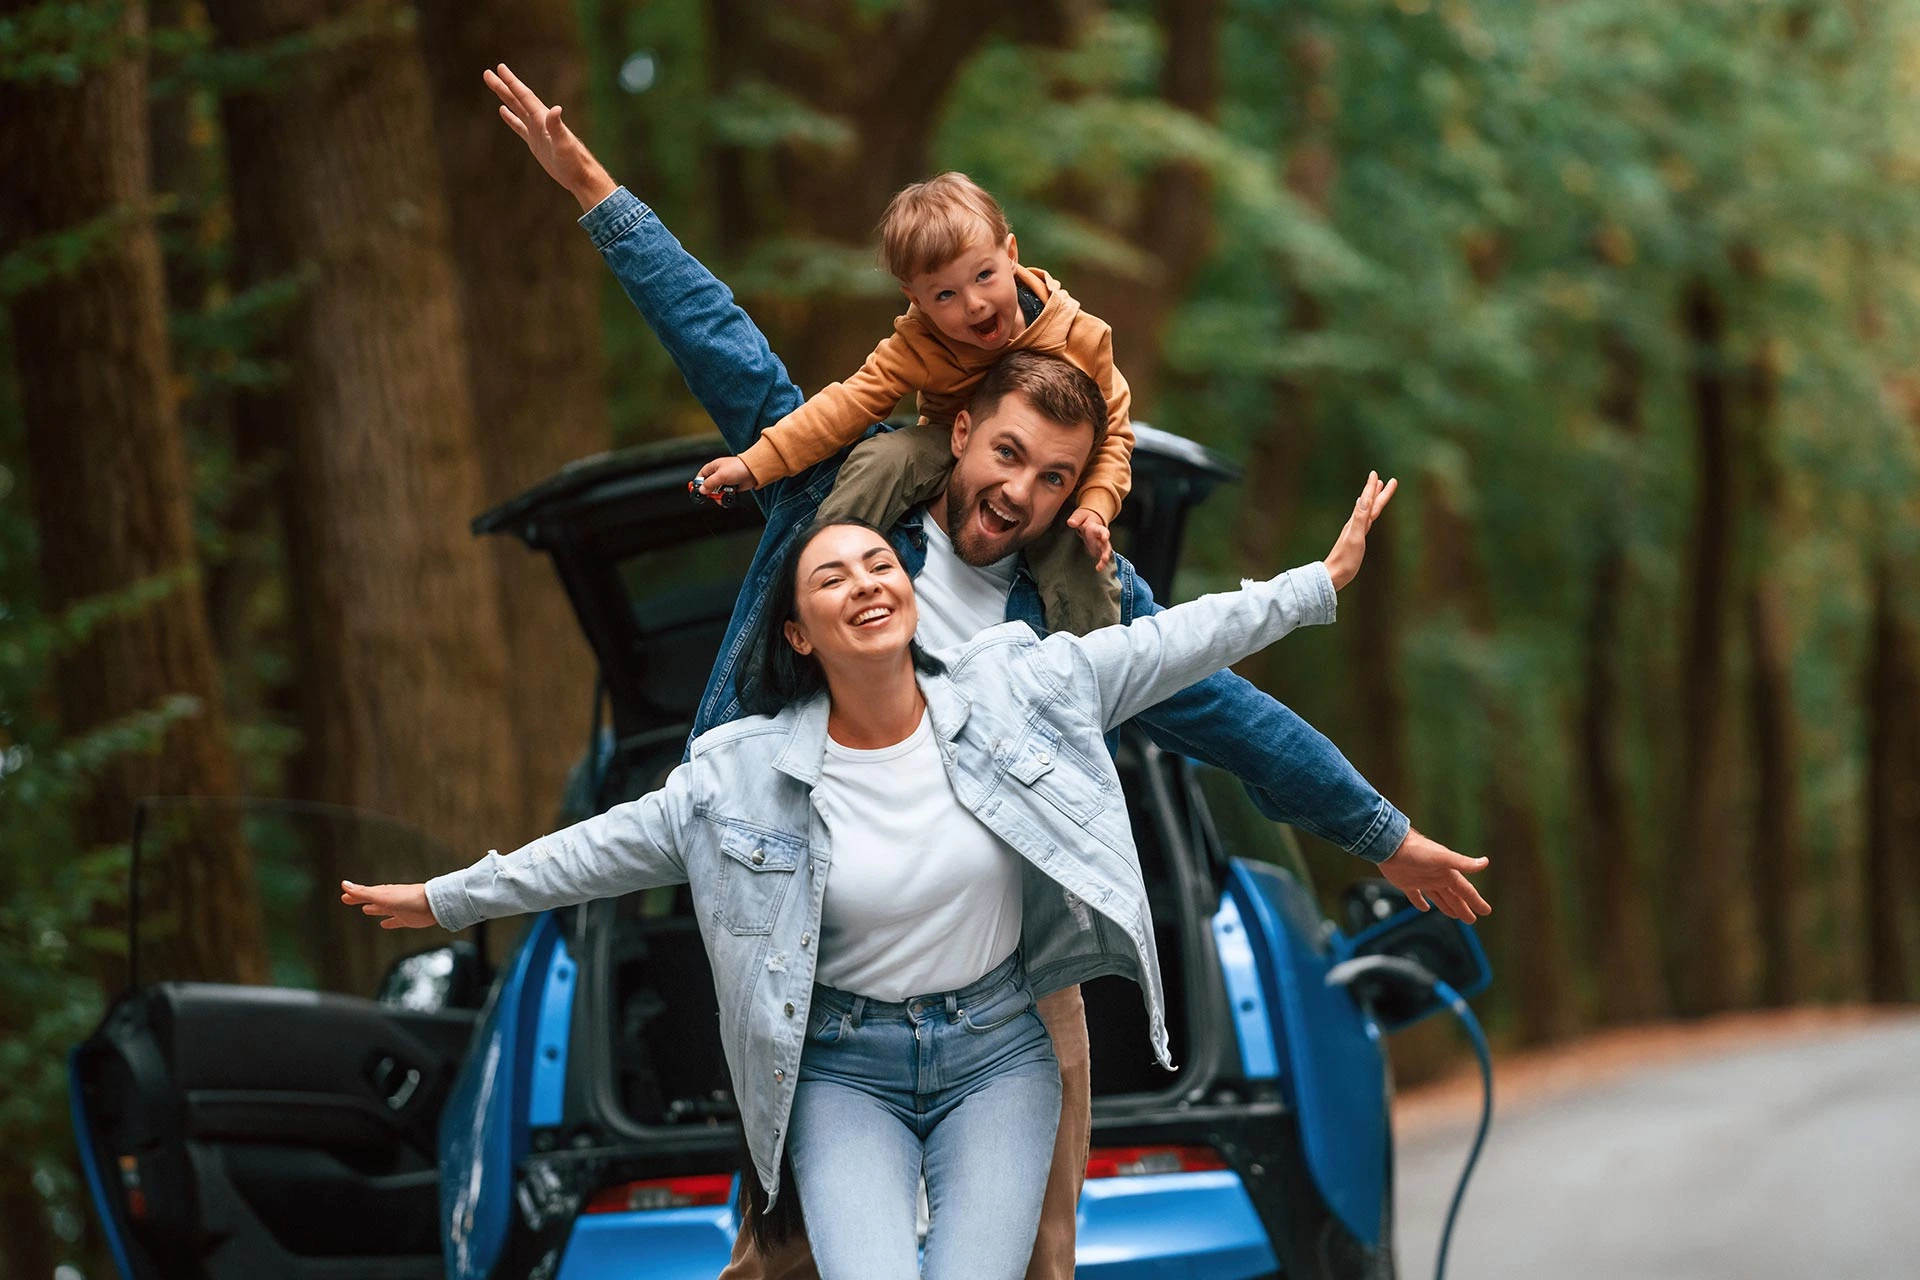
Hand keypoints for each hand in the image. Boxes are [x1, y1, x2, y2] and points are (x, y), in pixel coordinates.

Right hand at [340, 880, 436, 929]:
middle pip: (372, 900)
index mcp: (384, 893)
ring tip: (366, 909)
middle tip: (349, 900)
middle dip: (361, 899)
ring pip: (383, 909)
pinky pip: (395, 921)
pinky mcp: (408, 919)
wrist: (433, 905)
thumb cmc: (408, 898)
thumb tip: (343, 884)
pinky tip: (384, 925)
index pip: (365, 893)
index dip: (354, 894)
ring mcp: (399, 909)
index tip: (343, 895)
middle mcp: (390, 900)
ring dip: (375, 909)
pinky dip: (389, 923)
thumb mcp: (382, 896)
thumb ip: (364, 892)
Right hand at [485, 63, 616, 211]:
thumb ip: (557, 127)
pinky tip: (503, 110)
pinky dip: (510, 117)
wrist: (580, 176)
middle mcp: (540, 121)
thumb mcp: (564, 144)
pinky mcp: (535, 142)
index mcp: (543, 119)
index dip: (512, 82)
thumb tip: (556, 109)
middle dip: (503, 85)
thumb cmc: (574, 162)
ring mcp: (537, 131)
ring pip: (517, 109)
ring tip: (494, 84)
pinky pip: (519, 126)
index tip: (500, 68)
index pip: (524, 96)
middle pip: (518, 99)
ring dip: (505, 97)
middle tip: (488, 72)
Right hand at [696, 455, 758, 492]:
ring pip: (717, 492)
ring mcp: (726, 481)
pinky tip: (728, 496)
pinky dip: (726, 497)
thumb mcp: (720, 476)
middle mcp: (719, 474)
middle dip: (711, 492)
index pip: (702, 475)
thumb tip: (702, 490)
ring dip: (719, 496)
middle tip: (713, 495)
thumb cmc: (738, 468)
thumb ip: (710, 483)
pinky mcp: (732, 486)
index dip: (698, 483)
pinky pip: (725, 494)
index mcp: (714, 467)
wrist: (753, 471)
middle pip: (709, 486)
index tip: (697, 490)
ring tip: (723, 495)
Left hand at [1065, 507, 1112, 571]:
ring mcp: (1101, 545)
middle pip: (1106, 544)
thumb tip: (1070, 522)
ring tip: (1101, 567)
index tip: (1106, 537)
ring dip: (1104, 559)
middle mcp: (1101, 537)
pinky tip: (1098, 569)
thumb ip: (1076, 519)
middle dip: (1106, 551)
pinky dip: (1101, 564)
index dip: (1104, 534)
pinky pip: (1101, 558)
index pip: (1102, 530)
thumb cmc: (1084, 519)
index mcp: (1096, 528)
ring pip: (1105, 552)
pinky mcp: (1098, 551)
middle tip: (1105, 558)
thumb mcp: (1080, 516)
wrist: (1089, 522)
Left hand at [1323, 471, 1396, 589]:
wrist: (1334, 575)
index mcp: (1357, 522)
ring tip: (1377, 489)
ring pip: (1367, 510)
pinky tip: (1366, 512)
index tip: (1375, 474)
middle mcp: (1355, 524)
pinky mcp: (1355, 539)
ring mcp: (1355, 531)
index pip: (1367, 501)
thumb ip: (1360, 518)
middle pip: (1369, 504)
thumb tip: (1363, 498)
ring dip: (1373, 499)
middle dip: (1377, 492)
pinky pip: (1365, 520)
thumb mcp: (1355, 537)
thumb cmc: (1345, 560)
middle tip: (1385, 480)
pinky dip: (1368, 512)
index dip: (1371, 488)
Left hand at [1377, 830, 1490, 922]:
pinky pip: (1416, 896)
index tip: (1486, 911)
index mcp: (1447, 873)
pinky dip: (1420, 903)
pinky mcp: (1406, 883)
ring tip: (1455, 916)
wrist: (1390, 844)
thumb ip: (1462, 862)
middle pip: (1453, 896)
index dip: (1476, 901)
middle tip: (1471, 920)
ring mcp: (1422, 880)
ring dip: (1446, 906)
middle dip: (1463, 908)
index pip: (1465, 890)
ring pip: (1438, 897)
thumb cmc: (1417, 850)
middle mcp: (1436, 877)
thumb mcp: (1442, 858)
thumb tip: (1485, 862)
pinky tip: (1424, 908)